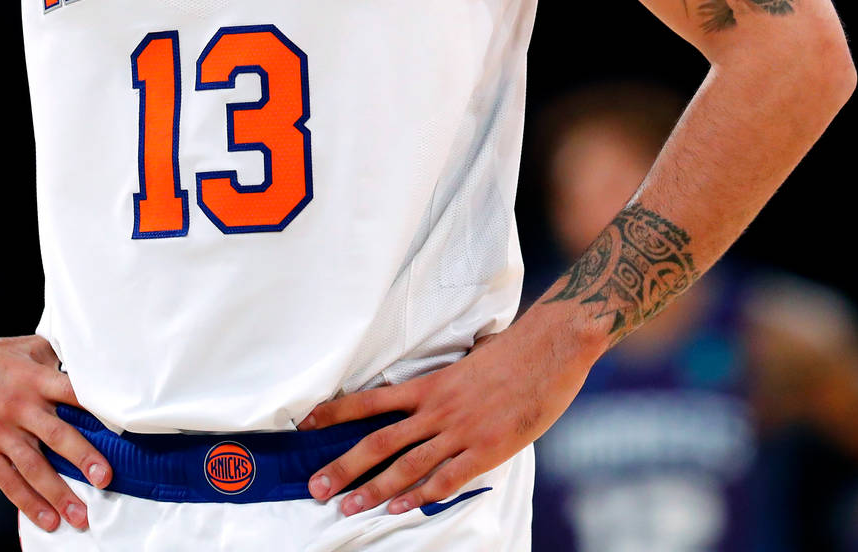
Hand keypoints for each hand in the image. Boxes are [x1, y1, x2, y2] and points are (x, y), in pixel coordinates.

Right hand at [0, 331, 112, 534]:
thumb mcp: (28, 347)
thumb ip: (58, 361)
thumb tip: (92, 370)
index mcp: (37, 378)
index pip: (74, 394)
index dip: (99, 411)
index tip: (121, 431)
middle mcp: (20, 405)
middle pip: (57, 434)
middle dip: (83, 458)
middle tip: (105, 480)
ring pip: (33, 466)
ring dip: (58, 493)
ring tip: (79, 516)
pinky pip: (6, 480)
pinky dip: (27, 502)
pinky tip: (46, 518)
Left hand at [298, 320, 591, 515]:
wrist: (550, 349)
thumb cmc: (510, 354)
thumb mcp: (464, 363)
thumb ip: (440, 384)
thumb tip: (423, 394)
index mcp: (429, 384)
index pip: (370, 401)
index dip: (335, 414)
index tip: (307, 427)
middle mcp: (436, 409)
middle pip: (378, 441)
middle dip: (343, 466)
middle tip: (316, 487)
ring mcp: (460, 431)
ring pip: (405, 465)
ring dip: (373, 489)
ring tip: (347, 506)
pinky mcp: (486, 450)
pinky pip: (445, 478)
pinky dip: (419, 496)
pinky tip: (399, 508)